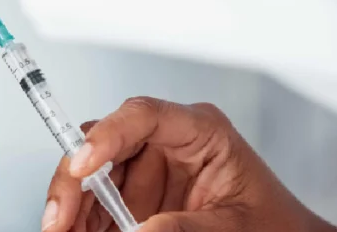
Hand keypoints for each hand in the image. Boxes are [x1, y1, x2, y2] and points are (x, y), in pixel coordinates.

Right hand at [43, 97, 336, 231]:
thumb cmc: (278, 228)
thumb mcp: (238, 229)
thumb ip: (188, 229)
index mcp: (200, 132)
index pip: (143, 115)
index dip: (106, 135)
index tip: (82, 167)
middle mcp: (166, 142)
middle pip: (104, 145)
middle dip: (74, 182)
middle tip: (58, 221)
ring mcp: (148, 169)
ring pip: (91, 176)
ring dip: (71, 207)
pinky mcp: (137, 197)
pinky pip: (98, 204)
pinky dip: (82, 222)